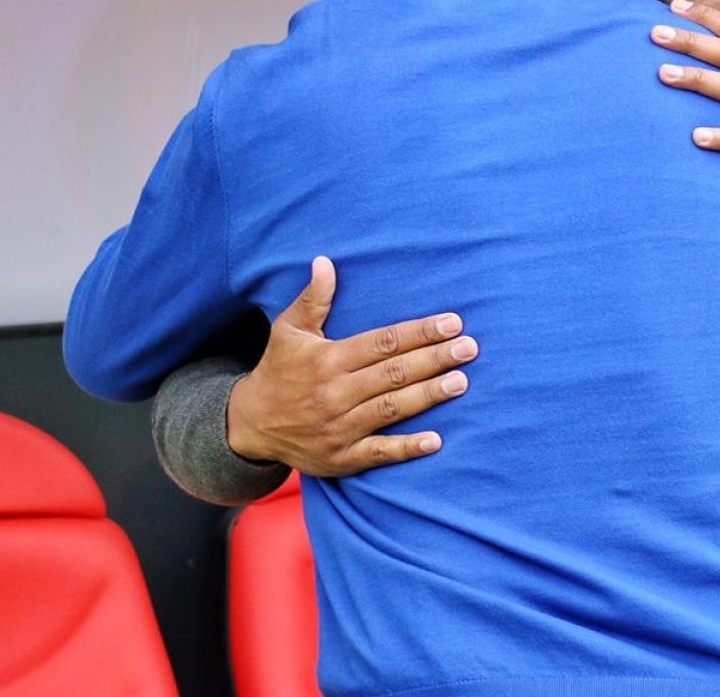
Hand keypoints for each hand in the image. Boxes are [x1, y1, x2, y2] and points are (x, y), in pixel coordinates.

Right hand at [227, 257, 478, 475]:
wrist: (250, 425)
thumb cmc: (278, 370)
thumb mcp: (288, 331)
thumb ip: (312, 299)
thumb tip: (325, 261)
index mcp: (328, 360)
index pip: (382, 342)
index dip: (419, 332)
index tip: (452, 322)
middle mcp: (335, 393)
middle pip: (393, 374)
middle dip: (433, 359)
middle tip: (469, 348)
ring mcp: (339, 428)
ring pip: (391, 409)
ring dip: (428, 395)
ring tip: (461, 381)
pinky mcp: (342, 458)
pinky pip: (379, 452)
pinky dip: (407, 448)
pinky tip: (436, 440)